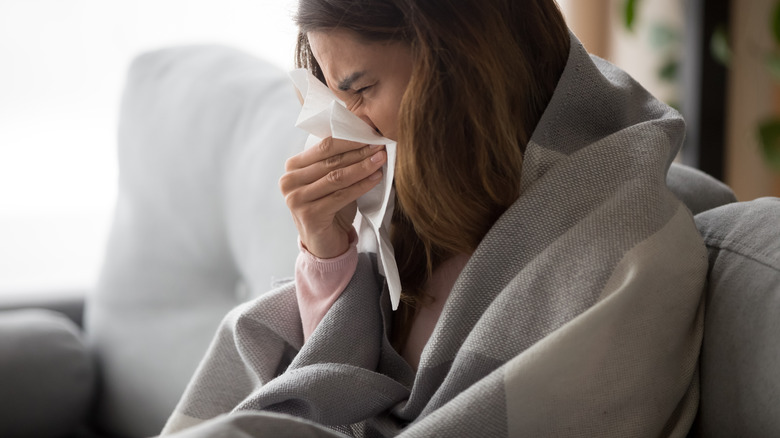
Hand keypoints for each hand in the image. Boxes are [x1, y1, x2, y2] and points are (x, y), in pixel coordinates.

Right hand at [279, 137, 385, 258]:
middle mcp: (289, 181)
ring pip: (336, 177)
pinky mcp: (309, 215)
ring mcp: (296, 199)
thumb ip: (337, 161)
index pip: (323, 146)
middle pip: (330, 161)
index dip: (349, 139)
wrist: (325, 244)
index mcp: (292, 167)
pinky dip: (361, 186)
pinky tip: (376, 178)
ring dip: (362, 167)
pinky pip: (341, 196)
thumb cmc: (329, 208)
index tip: (371, 133)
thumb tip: (365, 136)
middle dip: (358, 152)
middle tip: (380, 145)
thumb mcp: (329, 180)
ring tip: (380, 159)